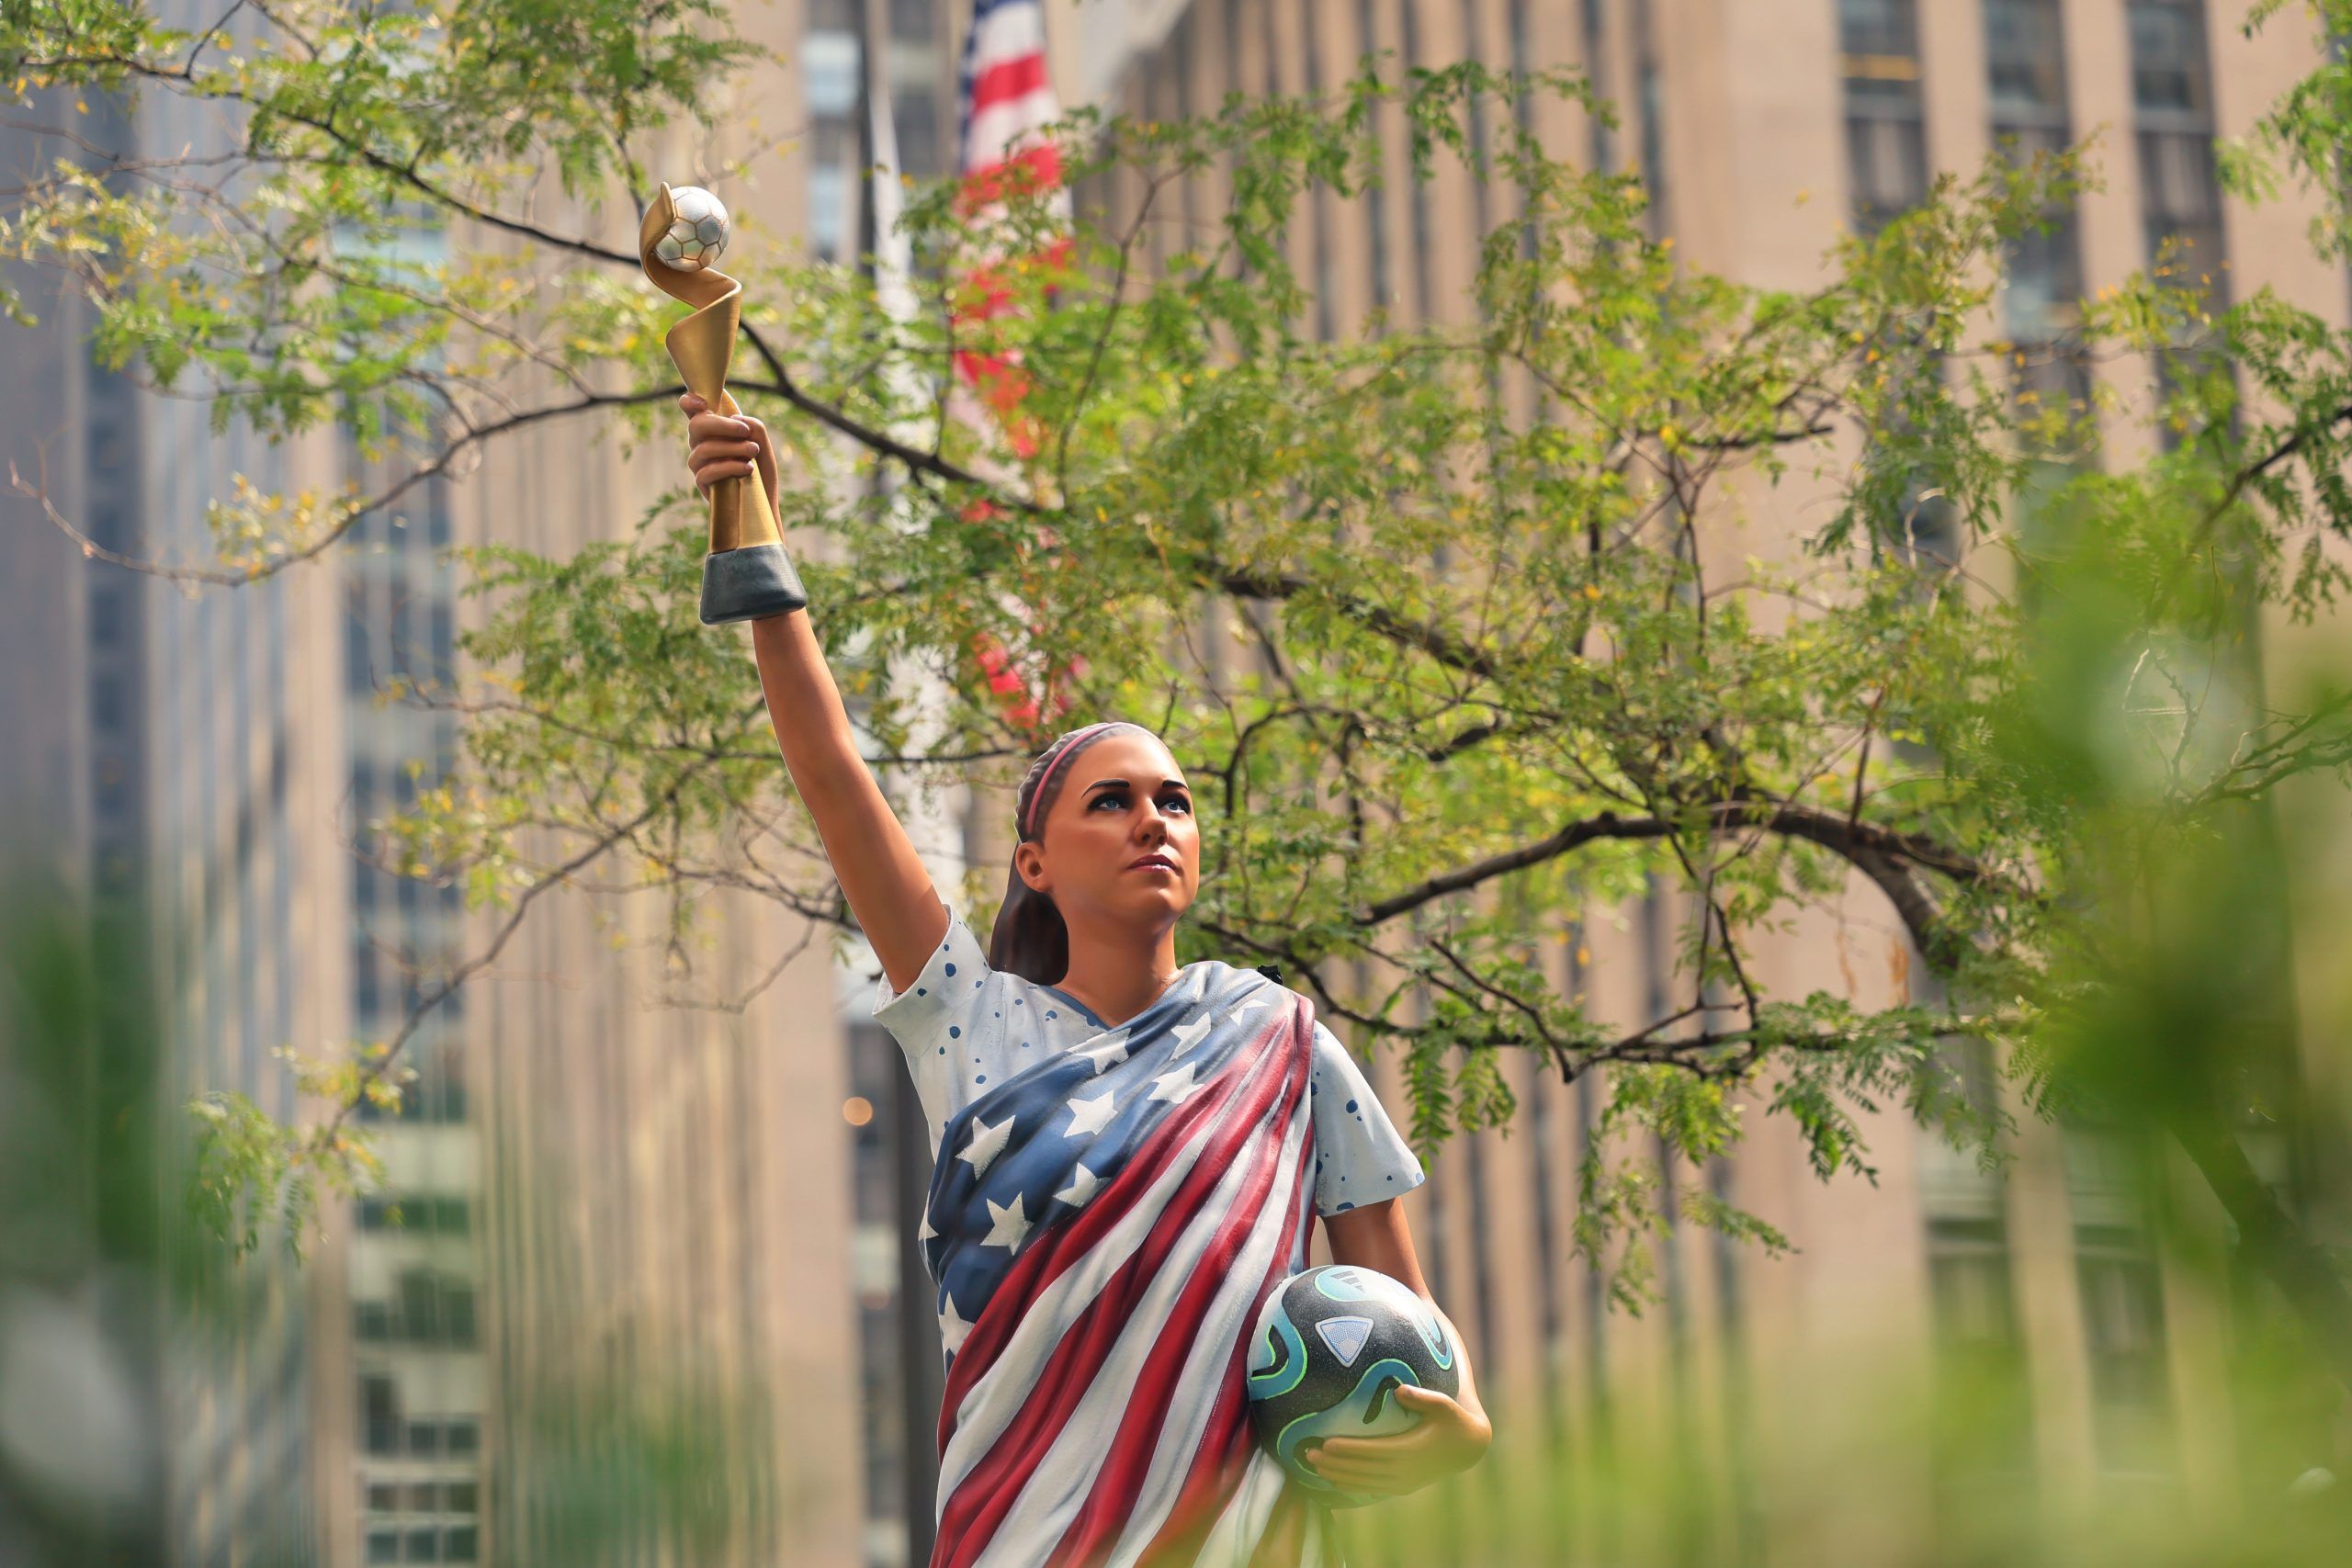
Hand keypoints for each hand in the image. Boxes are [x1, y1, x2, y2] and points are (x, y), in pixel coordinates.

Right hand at [680, 391, 778, 514]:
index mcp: (712, 429)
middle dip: (723, 426)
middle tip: (746, 432)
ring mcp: (699, 462)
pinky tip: (748, 470)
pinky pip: (708, 471)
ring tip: (754, 452)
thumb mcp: (762, 443)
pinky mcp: (701, 482)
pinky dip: (731, 467)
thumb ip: (753, 426)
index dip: (690, 401)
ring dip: (734, 448)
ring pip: (705, 448)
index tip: (704, 404)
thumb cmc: (761, 469)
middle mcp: (701, 442)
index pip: (690, 409)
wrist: (763, 502)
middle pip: (697, 425)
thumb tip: (735, 420)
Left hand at [1301, 1384, 1491, 1499]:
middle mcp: (1403, 1470)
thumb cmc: (1452, 1420)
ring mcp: (1402, 1482)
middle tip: (1307, 1454)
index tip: (1326, 1443)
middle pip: (1362, 1469)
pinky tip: (1333, 1480)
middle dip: (1334, 1462)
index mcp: (1409, 1450)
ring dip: (1337, 1475)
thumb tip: (1398, 1389)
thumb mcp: (1442, 1405)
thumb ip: (1422, 1398)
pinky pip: (1371, 1488)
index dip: (1349, 1449)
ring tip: (1312, 1467)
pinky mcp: (1402, 1487)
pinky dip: (1351, 1486)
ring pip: (1363, 1482)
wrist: (1467, 1449)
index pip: (1372, 1451)